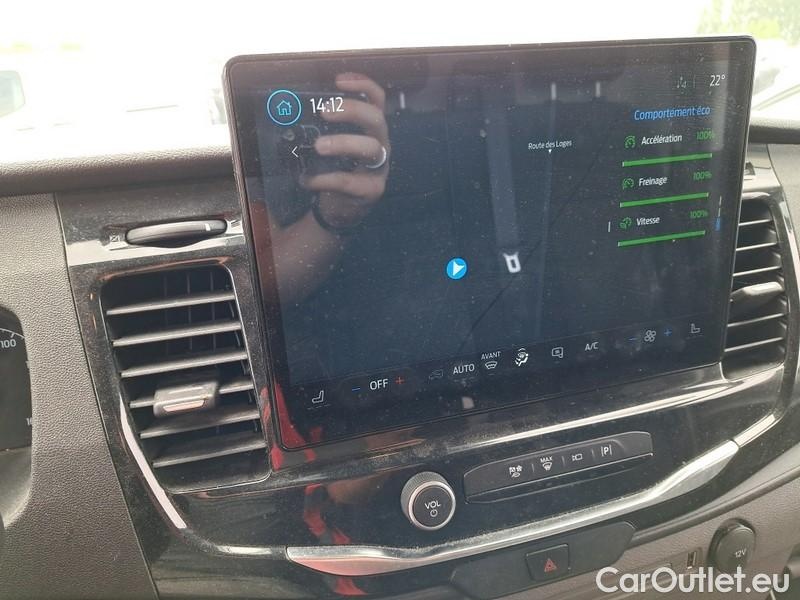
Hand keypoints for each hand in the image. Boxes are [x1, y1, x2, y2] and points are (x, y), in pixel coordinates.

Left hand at [301, 73, 389, 229]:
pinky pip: (350, 181)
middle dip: (352, 110)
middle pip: (376, 119)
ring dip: (343, 142)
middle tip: (324, 110)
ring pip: (371, 148)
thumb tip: (288, 110)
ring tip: (319, 146)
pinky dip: (325, 178)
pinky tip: (308, 179)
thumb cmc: (336, 170)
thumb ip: (321, 129)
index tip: (338, 80)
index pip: (376, 100)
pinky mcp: (371, 190)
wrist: (341, 209)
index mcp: (371, 130)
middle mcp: (380, 145)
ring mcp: (379, 168)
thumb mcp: (331, 147)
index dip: (362, 85)